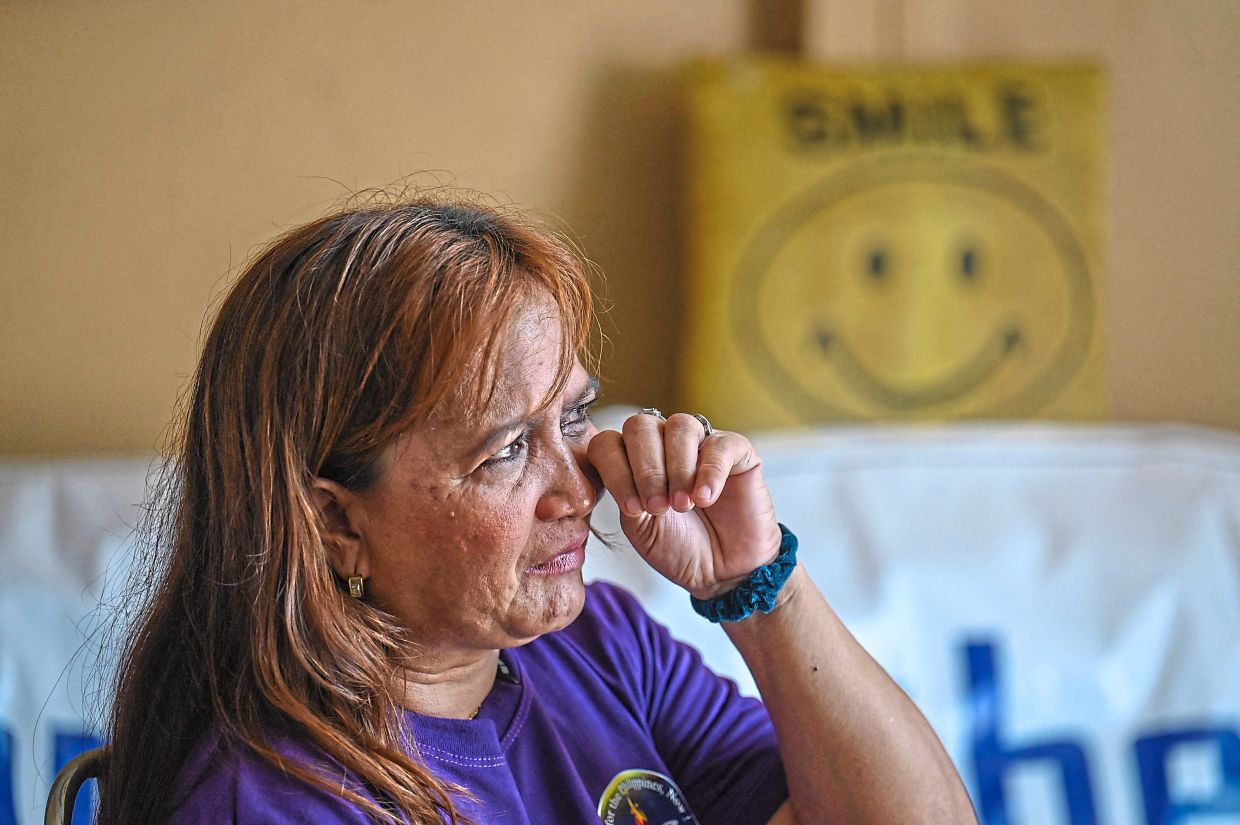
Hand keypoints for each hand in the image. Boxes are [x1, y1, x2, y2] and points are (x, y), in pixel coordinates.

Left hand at [586, 412, 781, 599]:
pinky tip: (705, 498)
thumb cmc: (679, 548)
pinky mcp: (737, 451)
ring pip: (680, 426)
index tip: (631, 509)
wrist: (722, 574)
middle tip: (657, 508)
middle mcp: (664, 443)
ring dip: (677, 469)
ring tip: (682, 505)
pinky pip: (719, 444)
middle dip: (645, 469)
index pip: (608, 443)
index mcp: (632, 460)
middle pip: (640, 425)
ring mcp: (701, 442)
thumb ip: (624, 495)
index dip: (614, 471)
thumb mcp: (640, 527)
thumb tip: (614, 469)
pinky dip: (709, 472)